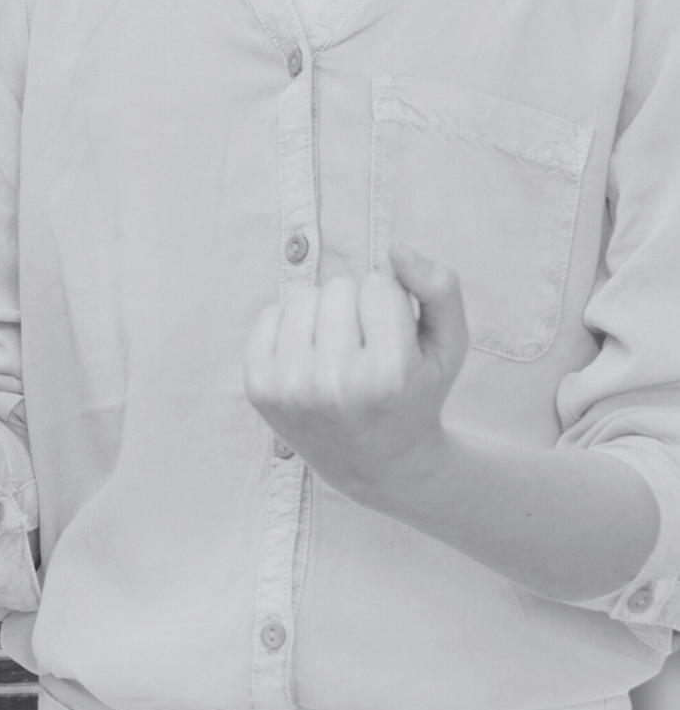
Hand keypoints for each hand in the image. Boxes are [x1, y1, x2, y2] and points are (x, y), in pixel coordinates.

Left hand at [242, 246, 467, 509]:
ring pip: (303, 296)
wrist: (376, 462)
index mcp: (390, 373)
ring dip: (323, 314)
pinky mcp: (259, 387)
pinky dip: (290, 326)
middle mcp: (337, 383)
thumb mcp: (449, 345)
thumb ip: (440, 288)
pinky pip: (268, 314)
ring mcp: (292, 387)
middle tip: (367, 349)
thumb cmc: (415, 392)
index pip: (380, 284)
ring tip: (340, 354)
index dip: (392, 305)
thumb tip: (396, 248)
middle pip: (339, 286)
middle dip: (356, 307)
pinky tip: (311, 359)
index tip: (396, 343)